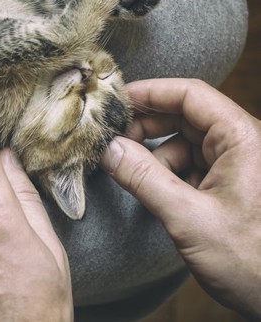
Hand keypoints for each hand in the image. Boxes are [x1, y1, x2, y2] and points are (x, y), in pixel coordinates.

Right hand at [100, 78, 260, 319]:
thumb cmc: (255, 262)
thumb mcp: (190, 219)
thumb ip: (145, 179)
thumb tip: (109, 149)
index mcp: (243, 140)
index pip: (190, 95)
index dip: (149, 92)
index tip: (114, 101)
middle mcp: (242, 146)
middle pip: (184, 116)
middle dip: (146, 127)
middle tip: (114, 142)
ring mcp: (236, 166)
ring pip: (183, 143)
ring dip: (155, 157)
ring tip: (135, 179)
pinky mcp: (229, 186)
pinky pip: (190, 166)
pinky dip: (167, 175)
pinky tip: (157, 196)